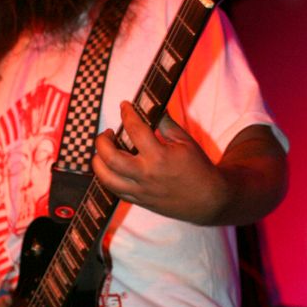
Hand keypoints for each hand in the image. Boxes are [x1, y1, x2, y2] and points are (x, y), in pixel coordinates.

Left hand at [93, 102, 224, 223]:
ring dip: (98, 160)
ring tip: (104, 151)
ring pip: (106, 177)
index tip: (124, 106)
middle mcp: (146, 174)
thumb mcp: (186, 142)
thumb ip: (166, 124)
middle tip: (108, 132)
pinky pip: (114, 190)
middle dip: (102, 140)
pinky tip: (111, 167)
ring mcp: (140, 190)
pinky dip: (107, 176)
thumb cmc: (199, 168)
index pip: (135, 129)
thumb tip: (151, 106)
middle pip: (110, 157)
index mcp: (159, 156)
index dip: (126, 113)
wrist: (208, 200)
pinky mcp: (139, 201)